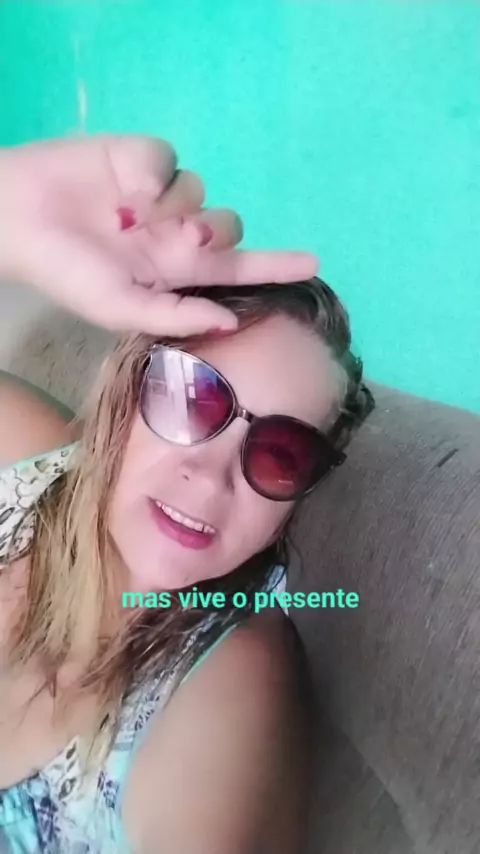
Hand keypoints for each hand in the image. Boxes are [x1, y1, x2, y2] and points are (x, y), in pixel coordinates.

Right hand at [0, 134, 318, 335]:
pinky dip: (154, 175)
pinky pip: (172, 160)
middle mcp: (176, 233)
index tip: (314, 265)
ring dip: (178, 207)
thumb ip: (176, 315)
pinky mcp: (144, 158)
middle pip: (229, 227)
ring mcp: (163, 196)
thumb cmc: (67, 272)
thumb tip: (231, 320)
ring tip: (131, 218)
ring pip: (204, 192)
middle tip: (183, 240)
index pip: (237, 270)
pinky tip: (127, 192)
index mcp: (176, 272)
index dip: (275, 266)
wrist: (18, 220)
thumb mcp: (120, 307)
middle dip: (216, 234)